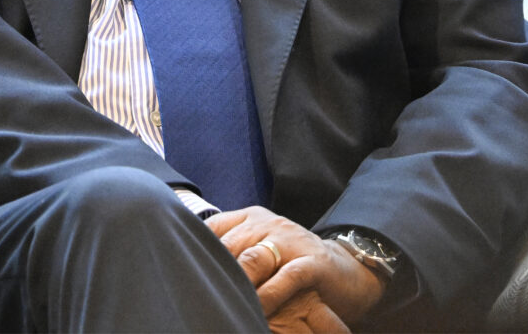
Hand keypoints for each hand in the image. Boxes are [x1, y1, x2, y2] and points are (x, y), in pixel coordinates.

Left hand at [206, 206, 384, 327]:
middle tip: (196, 292)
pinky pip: (286, 277)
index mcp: (252, 218)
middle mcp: (269, 224)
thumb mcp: (261, 251)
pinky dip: (270, 294)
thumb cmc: (293, 265)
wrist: (347, 269)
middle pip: (230, 245)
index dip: (196, 249)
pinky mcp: (313, 262)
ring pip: (254, 259)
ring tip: (222, 301)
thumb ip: (234, 253)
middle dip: (213, 269)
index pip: (215, 228)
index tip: (181, 269)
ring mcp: (292, 241)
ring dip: (237, 283)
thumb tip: (191, 261)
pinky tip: (258, 309)